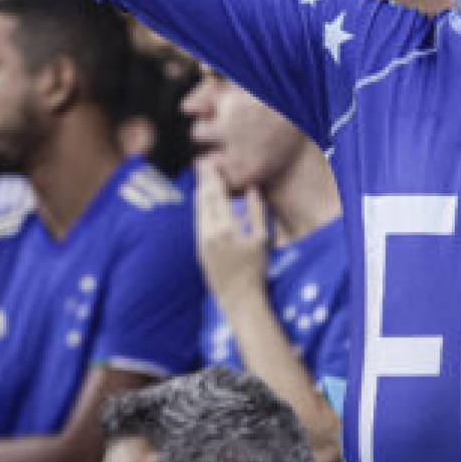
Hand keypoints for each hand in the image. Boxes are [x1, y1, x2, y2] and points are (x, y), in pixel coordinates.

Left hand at [194, 160, 269, 305]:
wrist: (239, 298)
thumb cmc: (256, 269)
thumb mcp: (262, 240)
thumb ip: (257, 212)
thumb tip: (252, 189)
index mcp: (225, 228)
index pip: (217, 195)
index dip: (214, 177)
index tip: (212, 163)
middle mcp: (209, 233)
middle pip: (204, 199)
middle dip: (204, 180)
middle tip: (202, 163)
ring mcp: (202, 242)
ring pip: (198, 211)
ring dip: (200, 192)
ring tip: (201, 178)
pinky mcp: (199, 250)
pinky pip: (198, 223)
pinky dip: (200, 208)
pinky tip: (203, 203)